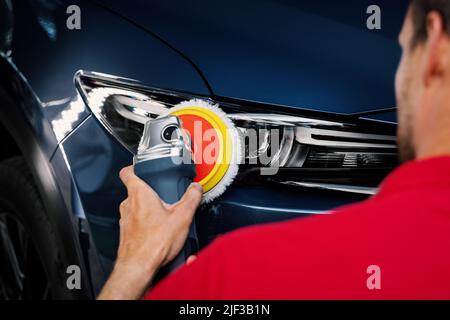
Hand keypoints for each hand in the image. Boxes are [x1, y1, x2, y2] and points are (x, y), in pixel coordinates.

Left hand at [98, 166, 202, 299]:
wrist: (139, 267)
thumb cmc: (154, 243)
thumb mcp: (182, 217)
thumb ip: (191, 199)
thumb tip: (196, 188)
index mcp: (139, 194)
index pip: (127, 172)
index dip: (134, 167)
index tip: (141, 167)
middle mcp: (128, 205)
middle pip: (136, 191)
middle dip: (150, 192)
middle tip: (164, 197)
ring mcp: (125, 220)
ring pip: (135, 207)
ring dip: (148, 209)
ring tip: (164, 216)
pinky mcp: (126, 233)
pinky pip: (135, 222)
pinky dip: (145, 223)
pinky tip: (158, 232)